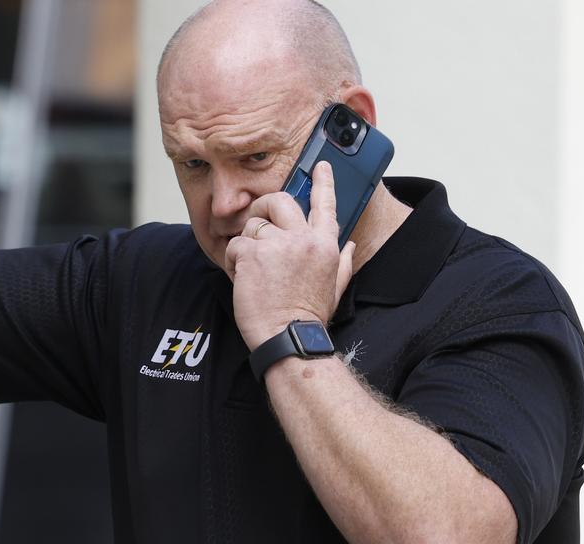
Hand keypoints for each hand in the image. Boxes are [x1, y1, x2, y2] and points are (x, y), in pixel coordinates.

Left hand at [223, 161, 354, 349]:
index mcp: (326, 246)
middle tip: (257, 221)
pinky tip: (243, 279)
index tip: (320, 165)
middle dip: (264, 206)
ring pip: (252, 225)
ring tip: (252, 270)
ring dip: (247, 245)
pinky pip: (236, 245)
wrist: (289, 338)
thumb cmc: (309, 317)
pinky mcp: (253, 254)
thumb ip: (343, 263)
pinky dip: (234, 261)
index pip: (326, 205)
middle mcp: (303, 239)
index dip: (324, 182)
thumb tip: (349, 246)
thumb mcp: (335, 288)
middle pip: (280, 201)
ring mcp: (277, 244)